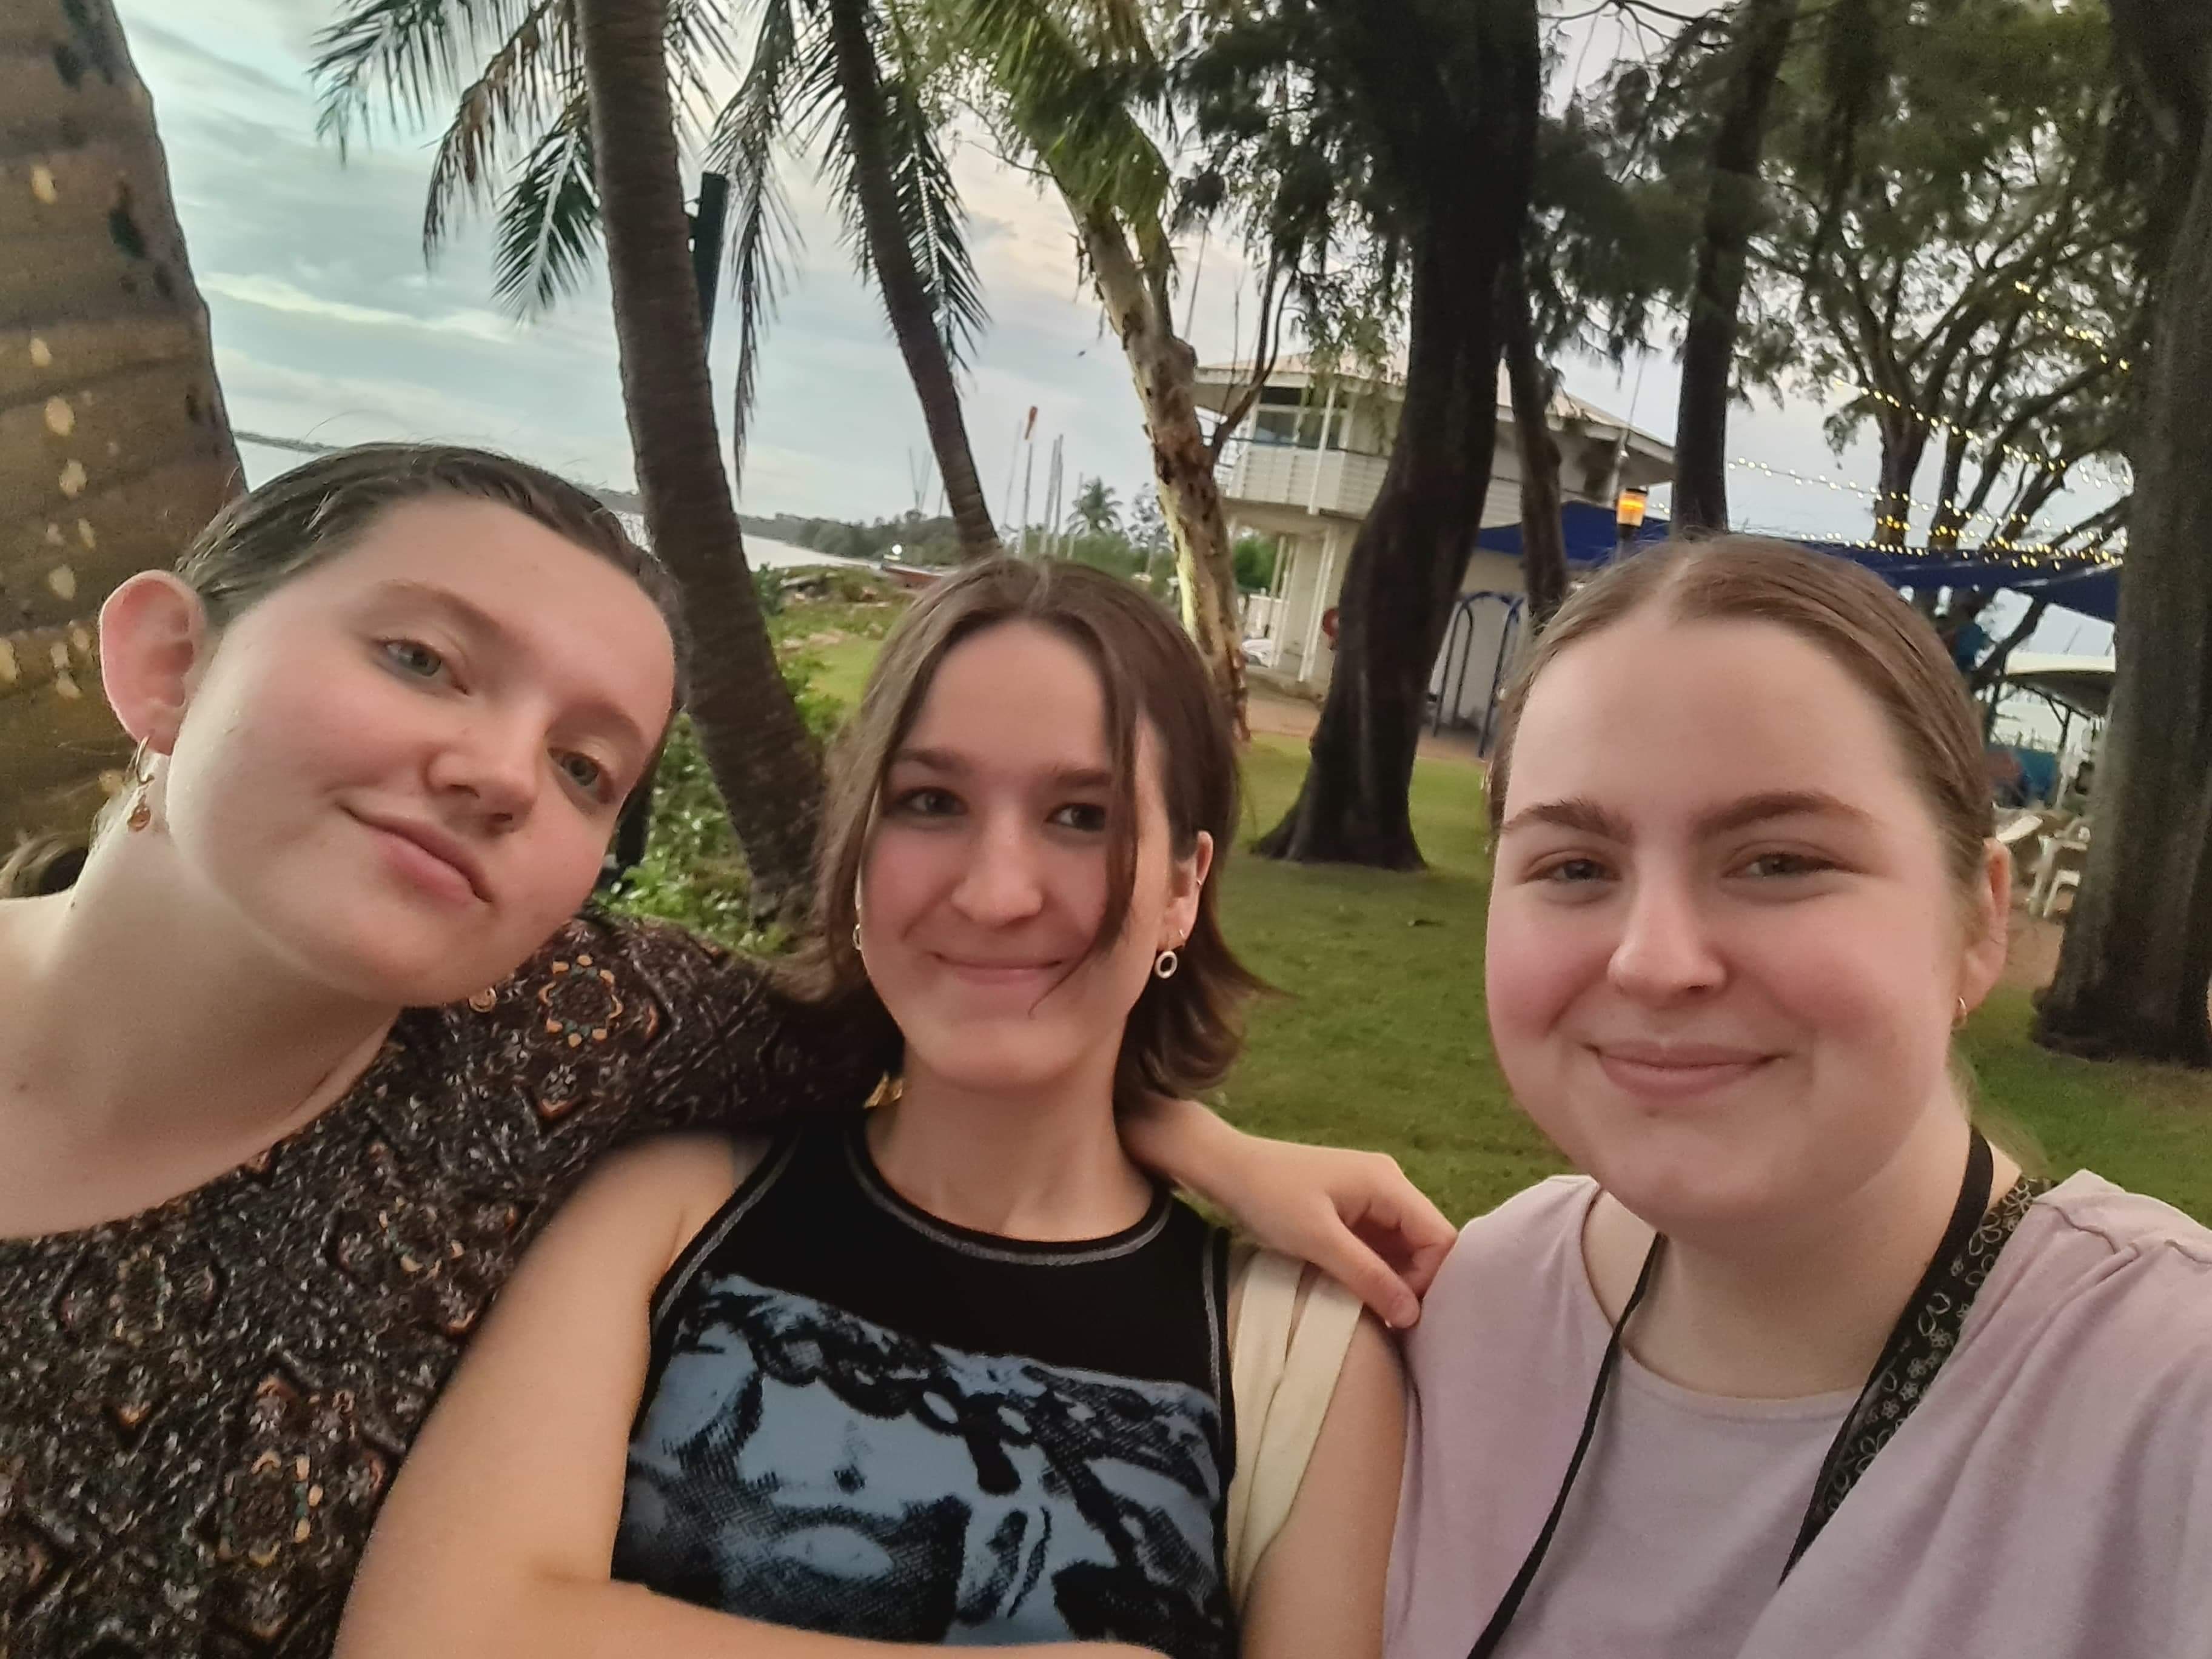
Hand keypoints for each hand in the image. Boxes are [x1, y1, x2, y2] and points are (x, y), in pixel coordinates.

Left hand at [1121, 1100, 1456, 1330]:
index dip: (1430, 1279)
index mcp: (1388, 1183)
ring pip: (1402, 1246)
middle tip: (1390, 1321)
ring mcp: (1370, 1195)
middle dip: (1413, 1283)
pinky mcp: (1351, 1207)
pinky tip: (1358, 1293)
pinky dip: (1373, 1269)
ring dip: (1392, 1279)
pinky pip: (1378, 1243)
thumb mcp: (1318, 1242)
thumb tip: (1413, 1316)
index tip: (1400, 1312)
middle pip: (1425, 1242)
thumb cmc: (1268, 1198)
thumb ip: (1369, 1277)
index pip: (1439, 1237)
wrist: (1224, 1168)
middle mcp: (1388, 1184)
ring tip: (1373, 1312)